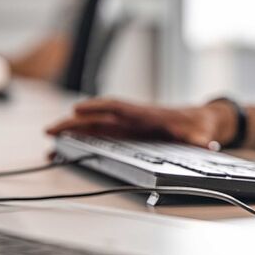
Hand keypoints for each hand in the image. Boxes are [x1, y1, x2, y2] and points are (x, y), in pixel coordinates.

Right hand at [46, 99, 236, 147]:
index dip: (98, 107)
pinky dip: (81, 138)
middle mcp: (132, 118)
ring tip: (49, 140)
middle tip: (50, 131)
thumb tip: (205, 143)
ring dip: (71, 131)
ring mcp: (126, 125)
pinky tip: (66, 146)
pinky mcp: (124, 133)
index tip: (78, 110)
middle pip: (97, 117)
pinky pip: (99, 134)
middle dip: (72, 122)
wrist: (199, 122)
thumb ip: (200, 140)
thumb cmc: (198, 126)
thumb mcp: (202, 134)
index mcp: (146, 115)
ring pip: (93, 125)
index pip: (118, 107)